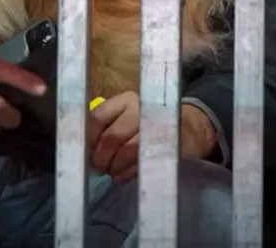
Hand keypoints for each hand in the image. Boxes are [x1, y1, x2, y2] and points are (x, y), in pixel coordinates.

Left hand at [87, 94, 220, 181]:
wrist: (188, 129)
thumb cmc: (146, 126)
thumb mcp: (125, 119)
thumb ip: (105, 130)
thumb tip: (86, 152)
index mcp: (125, 100)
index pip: (98, 117)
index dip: (89, 138)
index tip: (87, 152)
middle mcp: (140, 108)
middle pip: (113, 136)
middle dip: (101, 157)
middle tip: (99, 168)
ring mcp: (156, 126)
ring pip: (128, 150)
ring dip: (115, 167)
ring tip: (112, 172)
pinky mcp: (167, 143)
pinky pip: (142, 162)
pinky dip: (128, 172)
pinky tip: (124, 175)